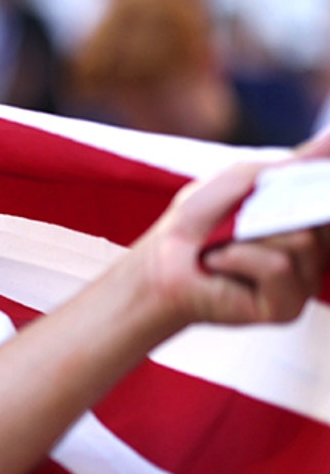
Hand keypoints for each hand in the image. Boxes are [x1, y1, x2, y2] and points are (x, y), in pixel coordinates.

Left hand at [133, 132, 329, 327]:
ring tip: (224, 246)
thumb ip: (293, 165)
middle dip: (277, 207)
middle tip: (240, 218)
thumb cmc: (200, 221)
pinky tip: (218, 263)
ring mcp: (304, 282)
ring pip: (302, 242)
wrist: (160, 263)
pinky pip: (278, 267)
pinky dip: (240, 257)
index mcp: (311, 222)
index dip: (322, 187)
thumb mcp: (243, 179)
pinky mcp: (286, 307)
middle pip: (323, 217)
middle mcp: (317, 253)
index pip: (329, 199)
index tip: (311, 177)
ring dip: (250, 236)